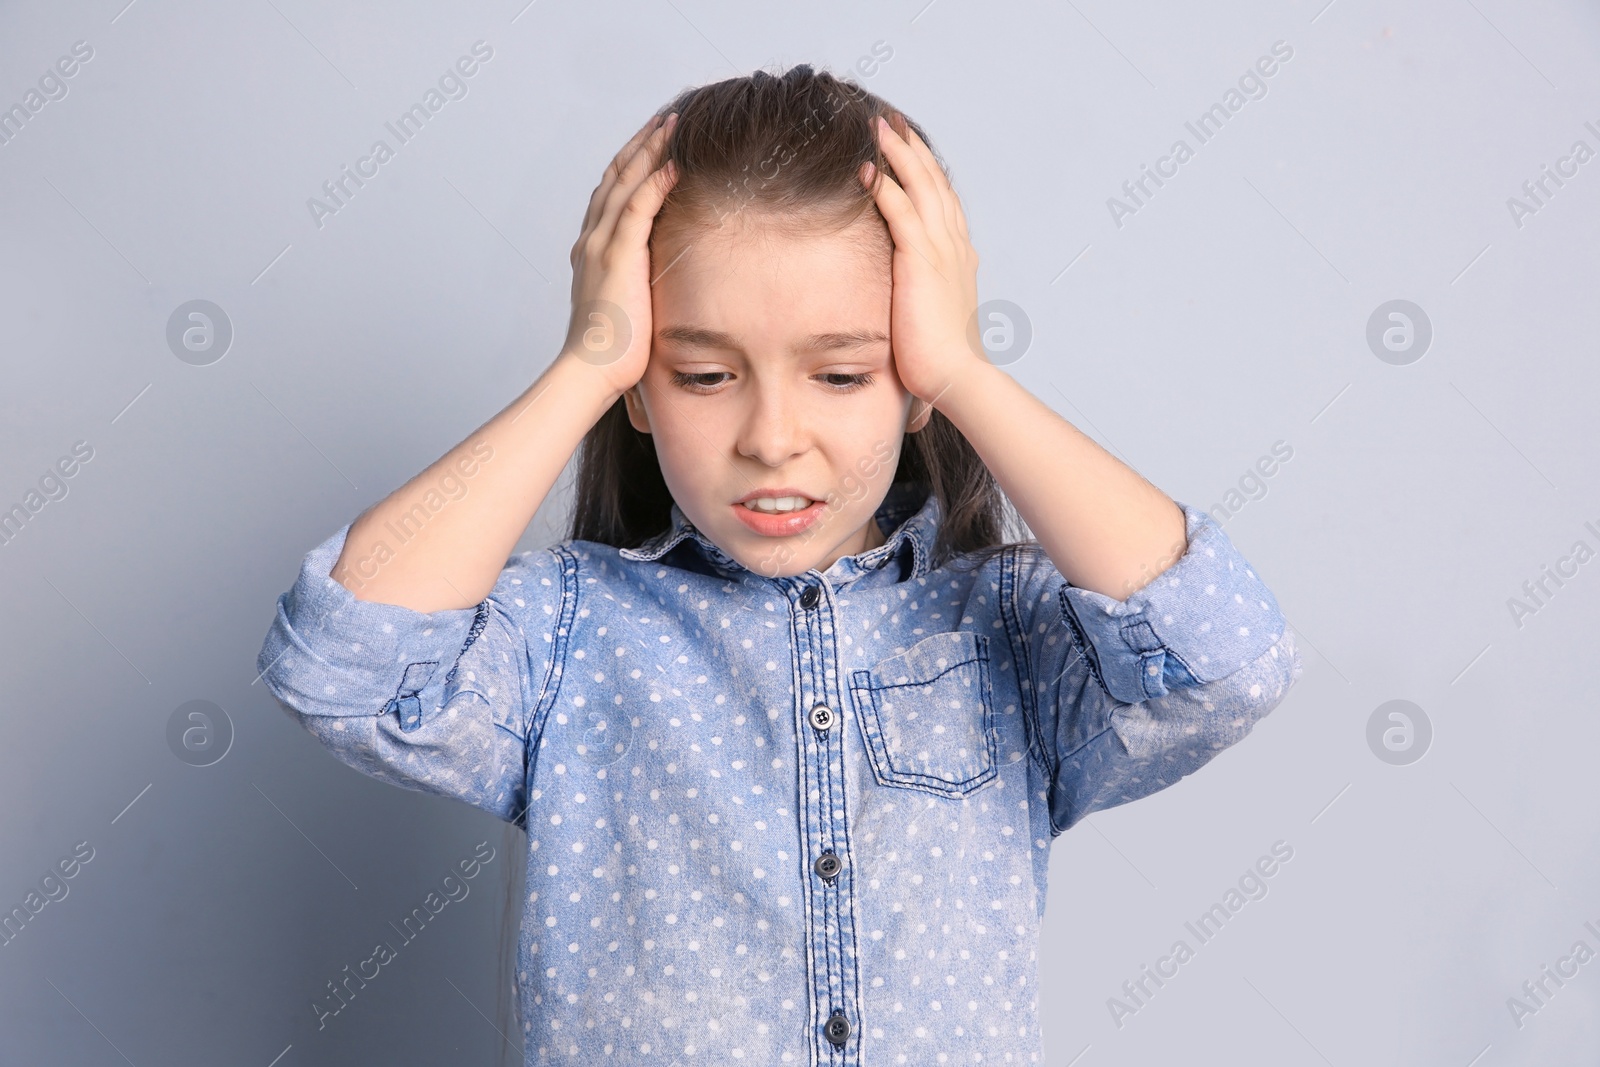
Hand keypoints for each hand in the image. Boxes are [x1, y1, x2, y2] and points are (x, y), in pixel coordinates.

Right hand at [563, 112, 679, 395]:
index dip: (630, 166)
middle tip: (664, 120)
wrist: (590, 371)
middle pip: (615, 178)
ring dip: (650, 150)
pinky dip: (656, 181)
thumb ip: (634, 286)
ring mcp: (602, 245)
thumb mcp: (623, 308)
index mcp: (592, 252)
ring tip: (673, 125)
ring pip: (626, 183)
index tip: (651, 145)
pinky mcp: (619, 256)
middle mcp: (592, 240)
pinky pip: (639, 207)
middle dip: (640, 145)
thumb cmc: (609, 352)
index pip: (610, 197)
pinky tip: (675, 164)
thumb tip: (654, 287)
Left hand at [860, 115, 985, 405]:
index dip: (924, 171)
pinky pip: (900, 211)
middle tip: (890, 121)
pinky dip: (884, 185)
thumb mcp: (932, 317)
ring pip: (919, 186)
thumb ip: (922, 297)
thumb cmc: (940, 358)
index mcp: (958, 258)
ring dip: (897, 153)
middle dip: (911, 149)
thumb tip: (907, 302)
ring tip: (877, 126)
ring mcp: (941, 250)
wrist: (954, 375)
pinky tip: (865, 167)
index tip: (906, 148)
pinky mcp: (921, 261)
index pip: (942, 202)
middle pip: (933, 183)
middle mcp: (954, 246)